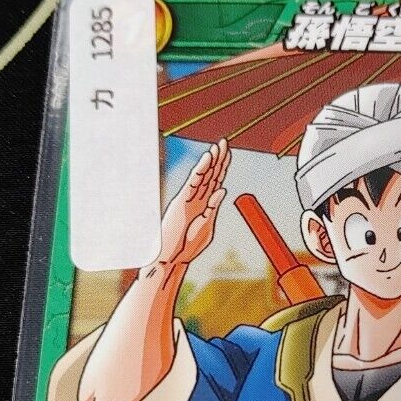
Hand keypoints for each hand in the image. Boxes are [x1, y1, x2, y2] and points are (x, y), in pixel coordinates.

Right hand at [157, 139, 229, 268]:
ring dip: (211, 160)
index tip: (228, 153)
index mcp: (204, 205)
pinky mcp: (182, 201)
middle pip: (210, 175)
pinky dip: (201, 170)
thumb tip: (222, 190)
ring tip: (218, 147)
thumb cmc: (187, 247)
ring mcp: (188, 199)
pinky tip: (207, 159)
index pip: (215, 181)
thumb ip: (213, 208)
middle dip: (218, 159)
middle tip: (225, 142)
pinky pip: (193, 182)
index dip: (222, 167)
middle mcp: (196, 199)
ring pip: (202, 176)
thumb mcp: (207, 227)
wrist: (171, 258)